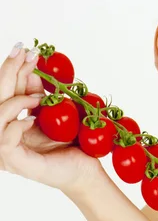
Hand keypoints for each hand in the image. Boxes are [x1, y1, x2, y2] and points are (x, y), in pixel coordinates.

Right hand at [0, 43, 102, 192]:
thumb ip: (38, 96)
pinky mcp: (16, 162)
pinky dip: (18, 124)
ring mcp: (7, 152)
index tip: (25, 50)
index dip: (11, 69)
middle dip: (10, 72)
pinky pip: (6, 138)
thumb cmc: (71, 145)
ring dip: (16, 99)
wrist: (86, 171)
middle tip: (27, 54)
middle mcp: (3, 136)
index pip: (4, 91)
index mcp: (10, 124)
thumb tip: (30, 71)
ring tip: (39, 97)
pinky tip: (32, 118)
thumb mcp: (54, 114)